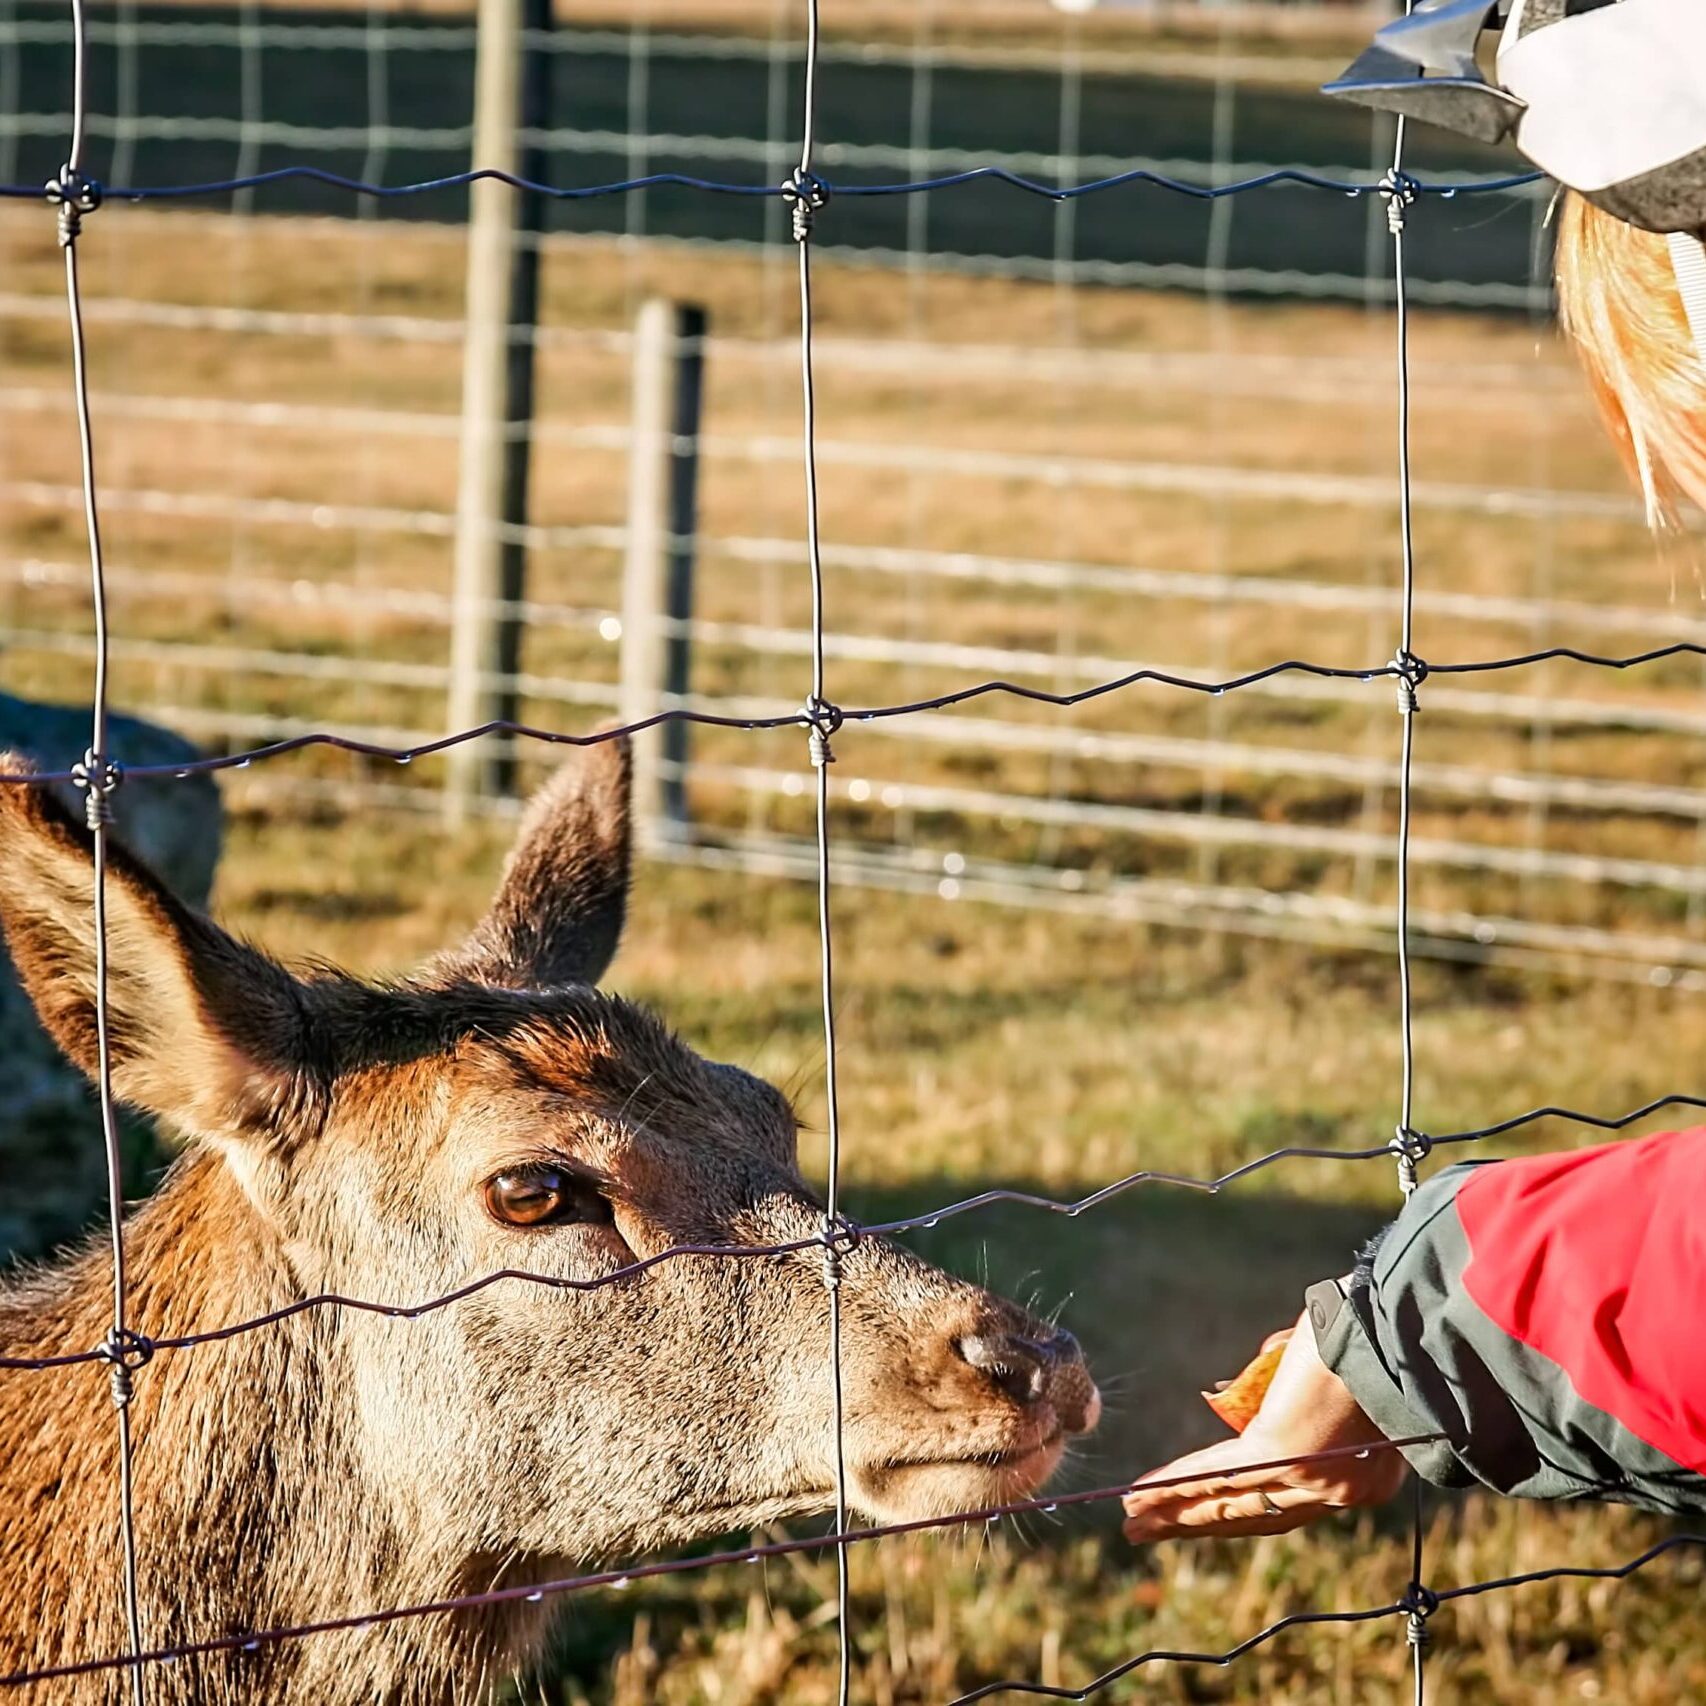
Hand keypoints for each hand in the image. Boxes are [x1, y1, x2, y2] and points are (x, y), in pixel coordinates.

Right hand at [1122, 1304, 1406, 1541]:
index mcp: (1364, 1472)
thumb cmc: (1375, 1331)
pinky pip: (1219, 1474)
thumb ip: (1301, 1384)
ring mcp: (1313, 1476)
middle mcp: (1341, 1488)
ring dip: (1177, 1513)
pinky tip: (1144, 1496)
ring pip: (1231, 1502)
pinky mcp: (1285, 1453)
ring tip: (1135, 1522)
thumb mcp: (1337, 1368)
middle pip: (1255, 1516)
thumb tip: (1261, 1380)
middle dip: (1199, 1523)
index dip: (1240, 1506)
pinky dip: (1177, 1484)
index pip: (1290, 1500)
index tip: (1204, 1510)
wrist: (1399, 1326)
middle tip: (1153, 1529)